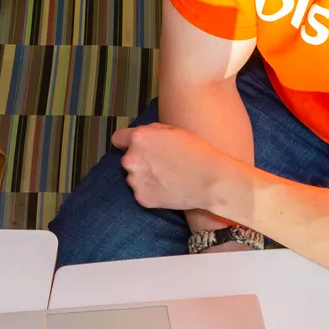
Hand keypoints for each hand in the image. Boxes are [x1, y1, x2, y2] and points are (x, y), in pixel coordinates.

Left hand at [111, 122, 243, 213]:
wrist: (211, 181)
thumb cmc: (197, 152)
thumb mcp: (174, 130)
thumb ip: (152, 132)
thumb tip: (140, 137)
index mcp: (139, 138)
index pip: (118, 138)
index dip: (127, 142)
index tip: (135, 147)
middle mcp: (131, 159)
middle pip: (128, 159)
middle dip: (140, 160)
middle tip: (161, 164)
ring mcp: (135, 181)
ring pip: (134, 177)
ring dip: (145, 177)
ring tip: (167, 178)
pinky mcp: (142, 198)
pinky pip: (142, 193)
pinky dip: (151, 192)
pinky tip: (168, 189)